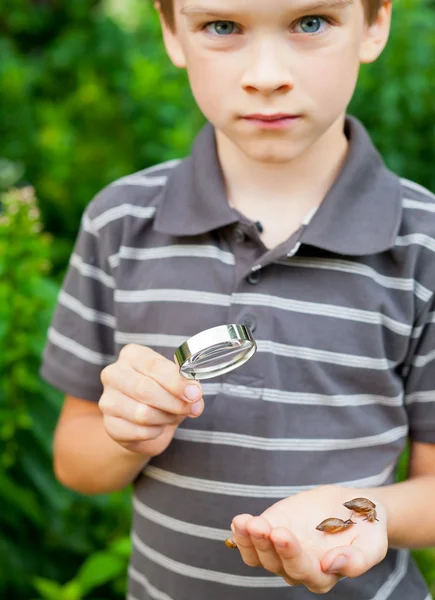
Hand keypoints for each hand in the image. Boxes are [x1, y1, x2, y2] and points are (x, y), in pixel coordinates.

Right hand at [99, 344, 203, 456]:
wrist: (145, 421)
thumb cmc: (163, 392)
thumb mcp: (176, 382)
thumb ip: (186, 384)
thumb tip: (194, 393)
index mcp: (131, 355)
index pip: (153, 365)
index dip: (176, 381)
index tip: (195, 393)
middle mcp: (113, 374)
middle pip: (145, 389)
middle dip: (174, 402)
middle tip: (192, 408)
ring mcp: (107, 400)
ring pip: (142, 413)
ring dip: (166, 418)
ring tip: (174, 416)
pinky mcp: (109, 425)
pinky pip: (139, 432)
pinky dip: (156, 432)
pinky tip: (158, 426)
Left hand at [231, 485, 387, 593]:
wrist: (353, 507)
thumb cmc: (366, 529)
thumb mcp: (372, 544)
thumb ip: (357, 560)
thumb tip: (332, 565)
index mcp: (324, 576)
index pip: (304, 572)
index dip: (292, 556)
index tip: (284, 535)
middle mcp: (299, 568)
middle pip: (278, 564)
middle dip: (268, 546)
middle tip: (264, 527)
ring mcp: (282, 551)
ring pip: (260, 556)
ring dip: (250, 540)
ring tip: (245, 522)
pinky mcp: (271, 531)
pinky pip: (251, 542)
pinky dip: (242, 534)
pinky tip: (239, 521)